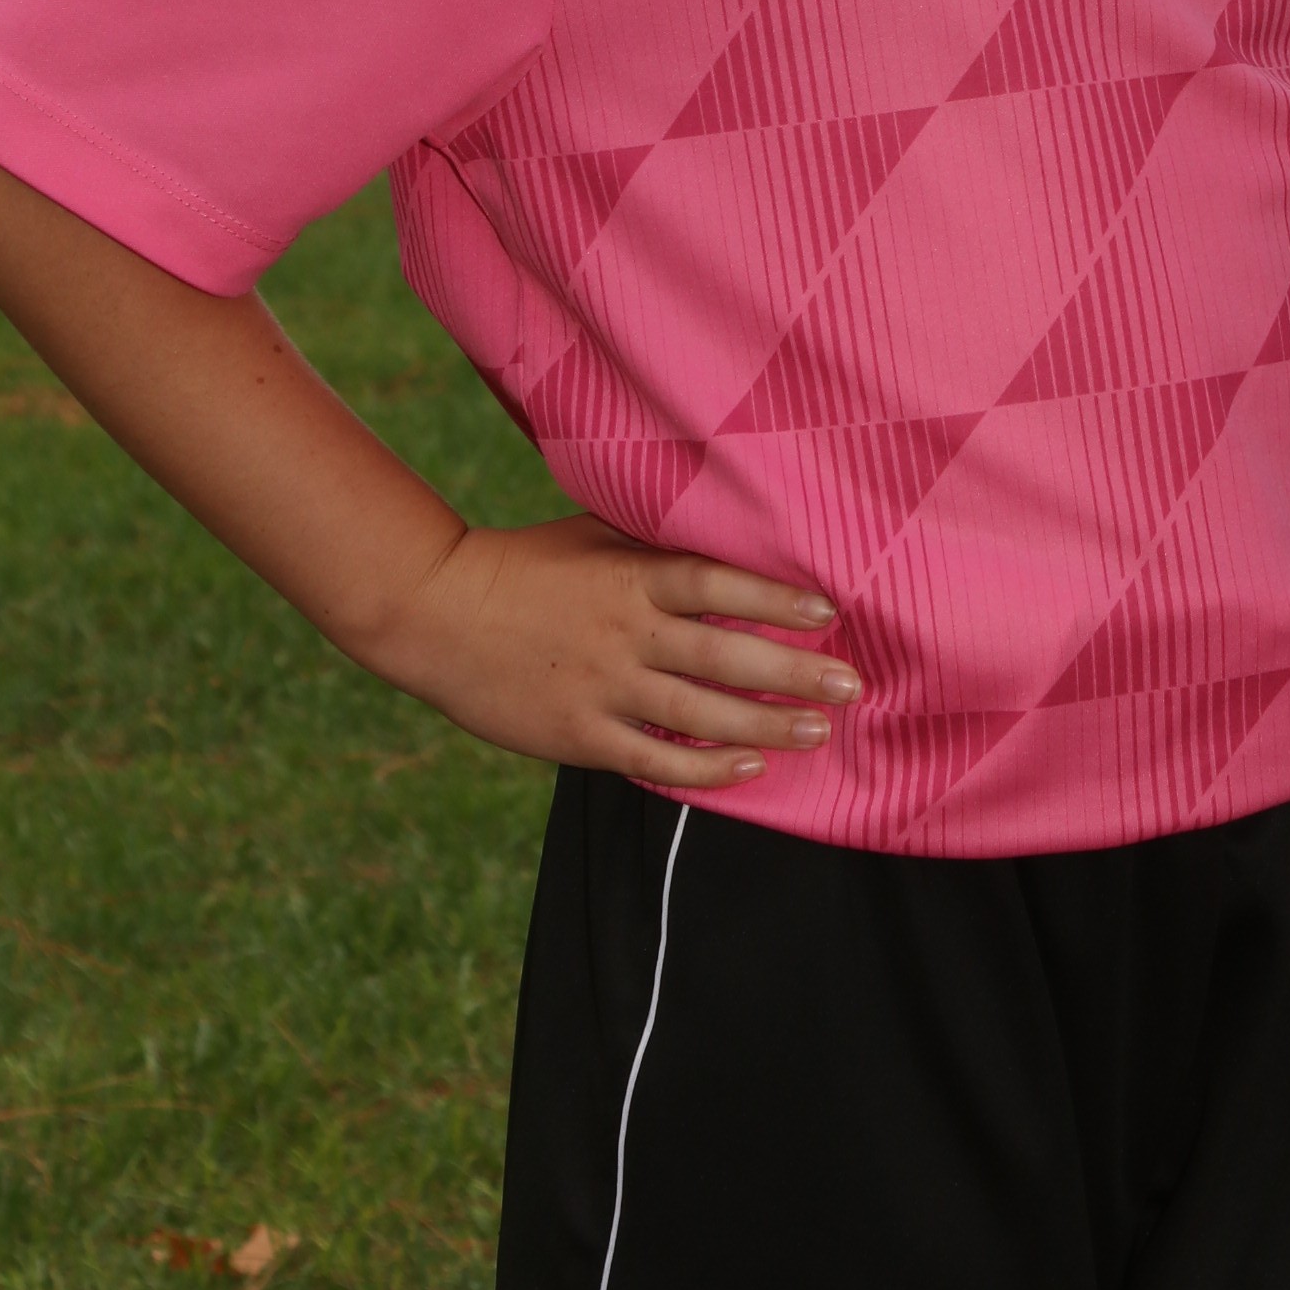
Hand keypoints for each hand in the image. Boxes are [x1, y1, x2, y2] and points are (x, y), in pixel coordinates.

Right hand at [373, 514, 859, 785]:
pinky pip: (654, 758)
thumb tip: (722, 521)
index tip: (828, 612)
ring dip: (766, 725)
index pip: (718, 585)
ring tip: (819, 732)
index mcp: (630, 577)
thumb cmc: (524, 564)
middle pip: (724, 656)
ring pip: (699, 715)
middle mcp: (625, 633)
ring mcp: (602, 688)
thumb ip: (654, 539)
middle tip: (851, 686)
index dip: (776, 599)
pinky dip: (705, 767)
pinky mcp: (578, 736)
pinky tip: (750, 768)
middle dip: (794, 674)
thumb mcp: (591, 534)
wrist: (437, 613)